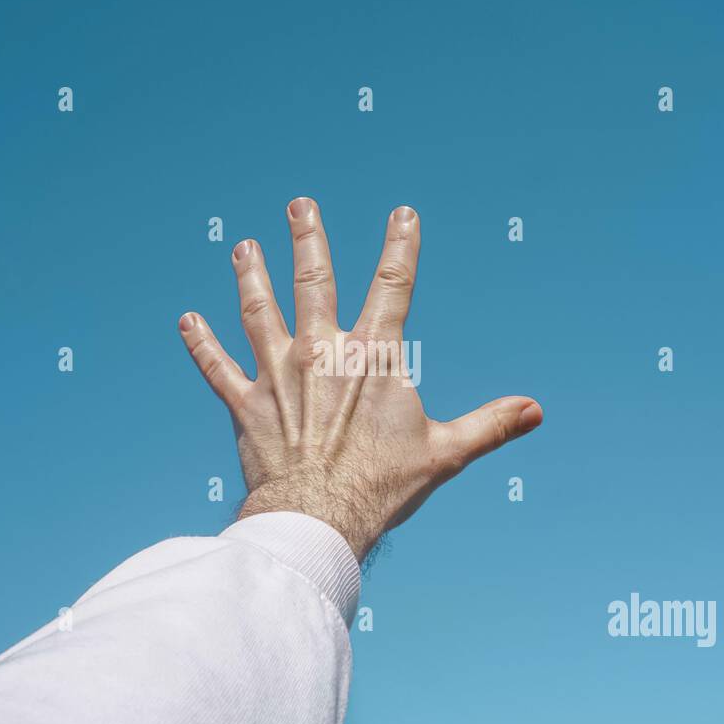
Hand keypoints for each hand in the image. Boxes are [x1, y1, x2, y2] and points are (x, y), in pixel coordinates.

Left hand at [178, 197, 542, 561]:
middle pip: (313, 281)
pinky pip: (217, 367)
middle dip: (307, 238)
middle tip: (298, 205)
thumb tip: (536, 411)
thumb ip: (490, 426)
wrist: (318, 519)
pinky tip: (187, 320)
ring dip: (250, 275)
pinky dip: (201, 343)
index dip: (401, 246)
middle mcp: (321, 352)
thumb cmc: (382, 487)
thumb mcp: (445, 453)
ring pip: (259, 310)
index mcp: (372, 357)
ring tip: (242, 245)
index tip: (403, 213)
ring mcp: (278, 375)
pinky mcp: (245, 405)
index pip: (393, 286)